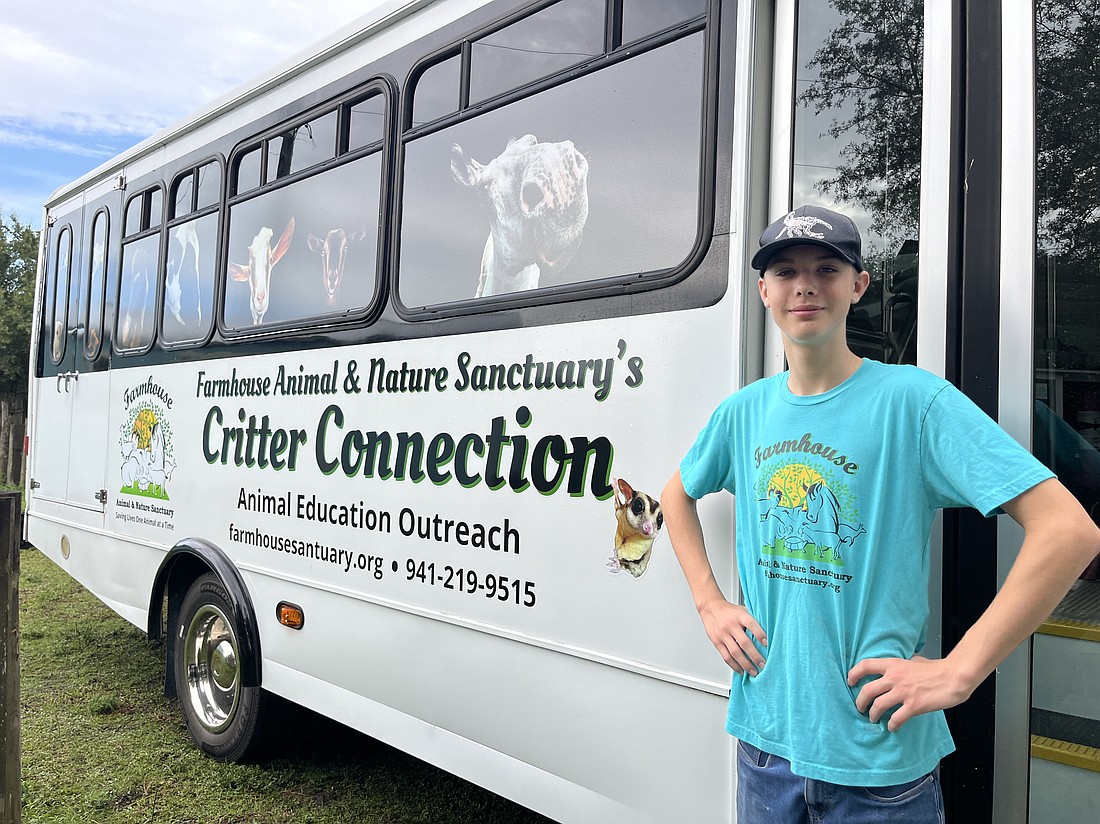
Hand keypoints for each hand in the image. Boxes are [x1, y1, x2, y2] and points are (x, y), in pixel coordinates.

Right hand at [698, 598, 767, 674]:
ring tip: (754, 672)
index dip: (759, 633)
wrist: (710, 608)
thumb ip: (753, 620)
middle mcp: (731, 625)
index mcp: (739, 616)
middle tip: (763, 665)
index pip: (751, 624)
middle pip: (744, 643)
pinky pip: (726, 657)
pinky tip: (741, 670)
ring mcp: (723, 634)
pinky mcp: (716, 642)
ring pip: (735, 653)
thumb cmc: (729, 611)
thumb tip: (768, 632)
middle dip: (755, 656)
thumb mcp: (742, 610)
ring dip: (746, 665)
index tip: (767, 644)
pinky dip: (734, 666)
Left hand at [847, 655, 973, 731]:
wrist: (954, 677)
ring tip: (873, 719)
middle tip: (860, 708)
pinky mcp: (914, 705)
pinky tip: (892, 727)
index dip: (854, 674)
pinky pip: (896, 718)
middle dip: (860, 702)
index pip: (865, 665)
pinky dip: (892, 725)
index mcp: (893, 665)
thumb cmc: (937, 669)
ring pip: (878, 706)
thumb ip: (905, 663)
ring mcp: (903, 692)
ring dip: (873, 715)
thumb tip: (902, 664)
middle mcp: (894, 677)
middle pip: (867, 690)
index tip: (850, 682)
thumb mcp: (916, 660)